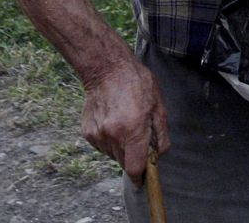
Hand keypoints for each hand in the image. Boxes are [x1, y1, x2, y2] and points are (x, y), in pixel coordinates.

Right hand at [81, 58, 169, 185]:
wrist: (107, 69)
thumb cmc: (136, 83)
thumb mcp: (158, 105)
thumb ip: (160, 134)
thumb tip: (159, 155)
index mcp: (133, 130)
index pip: (134, 168)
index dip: (140, 176)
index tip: (143, 179)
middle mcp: (113, 136)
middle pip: (124, 162)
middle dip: (132, 156)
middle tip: (137, 137)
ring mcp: (98, 134)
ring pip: (112, 154)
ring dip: (120, 147)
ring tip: (124, 123)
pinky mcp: (88, 132)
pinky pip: (102, 145)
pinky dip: (109, 139)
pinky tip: (112, 120)